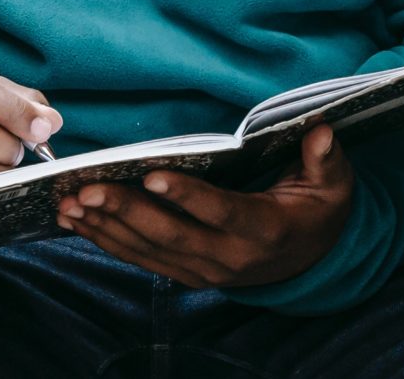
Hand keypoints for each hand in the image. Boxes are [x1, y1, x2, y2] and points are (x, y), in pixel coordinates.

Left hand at [56, 123, 354, 288]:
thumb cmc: (319, 210)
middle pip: (171, 235)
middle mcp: (229, 256)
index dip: (185, 195)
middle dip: (125, 211)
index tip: (150, 174)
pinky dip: (106, 242)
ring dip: (106, 228)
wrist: (313, 261)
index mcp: (263, 229)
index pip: (220, 211)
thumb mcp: (334, 185)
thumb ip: (326, 158)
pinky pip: (141, 259)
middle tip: (86, 189)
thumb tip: (322, 129)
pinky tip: (76, 223)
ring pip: (149, 250)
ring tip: (69, 204)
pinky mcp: (186, 274)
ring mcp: (204, 270)